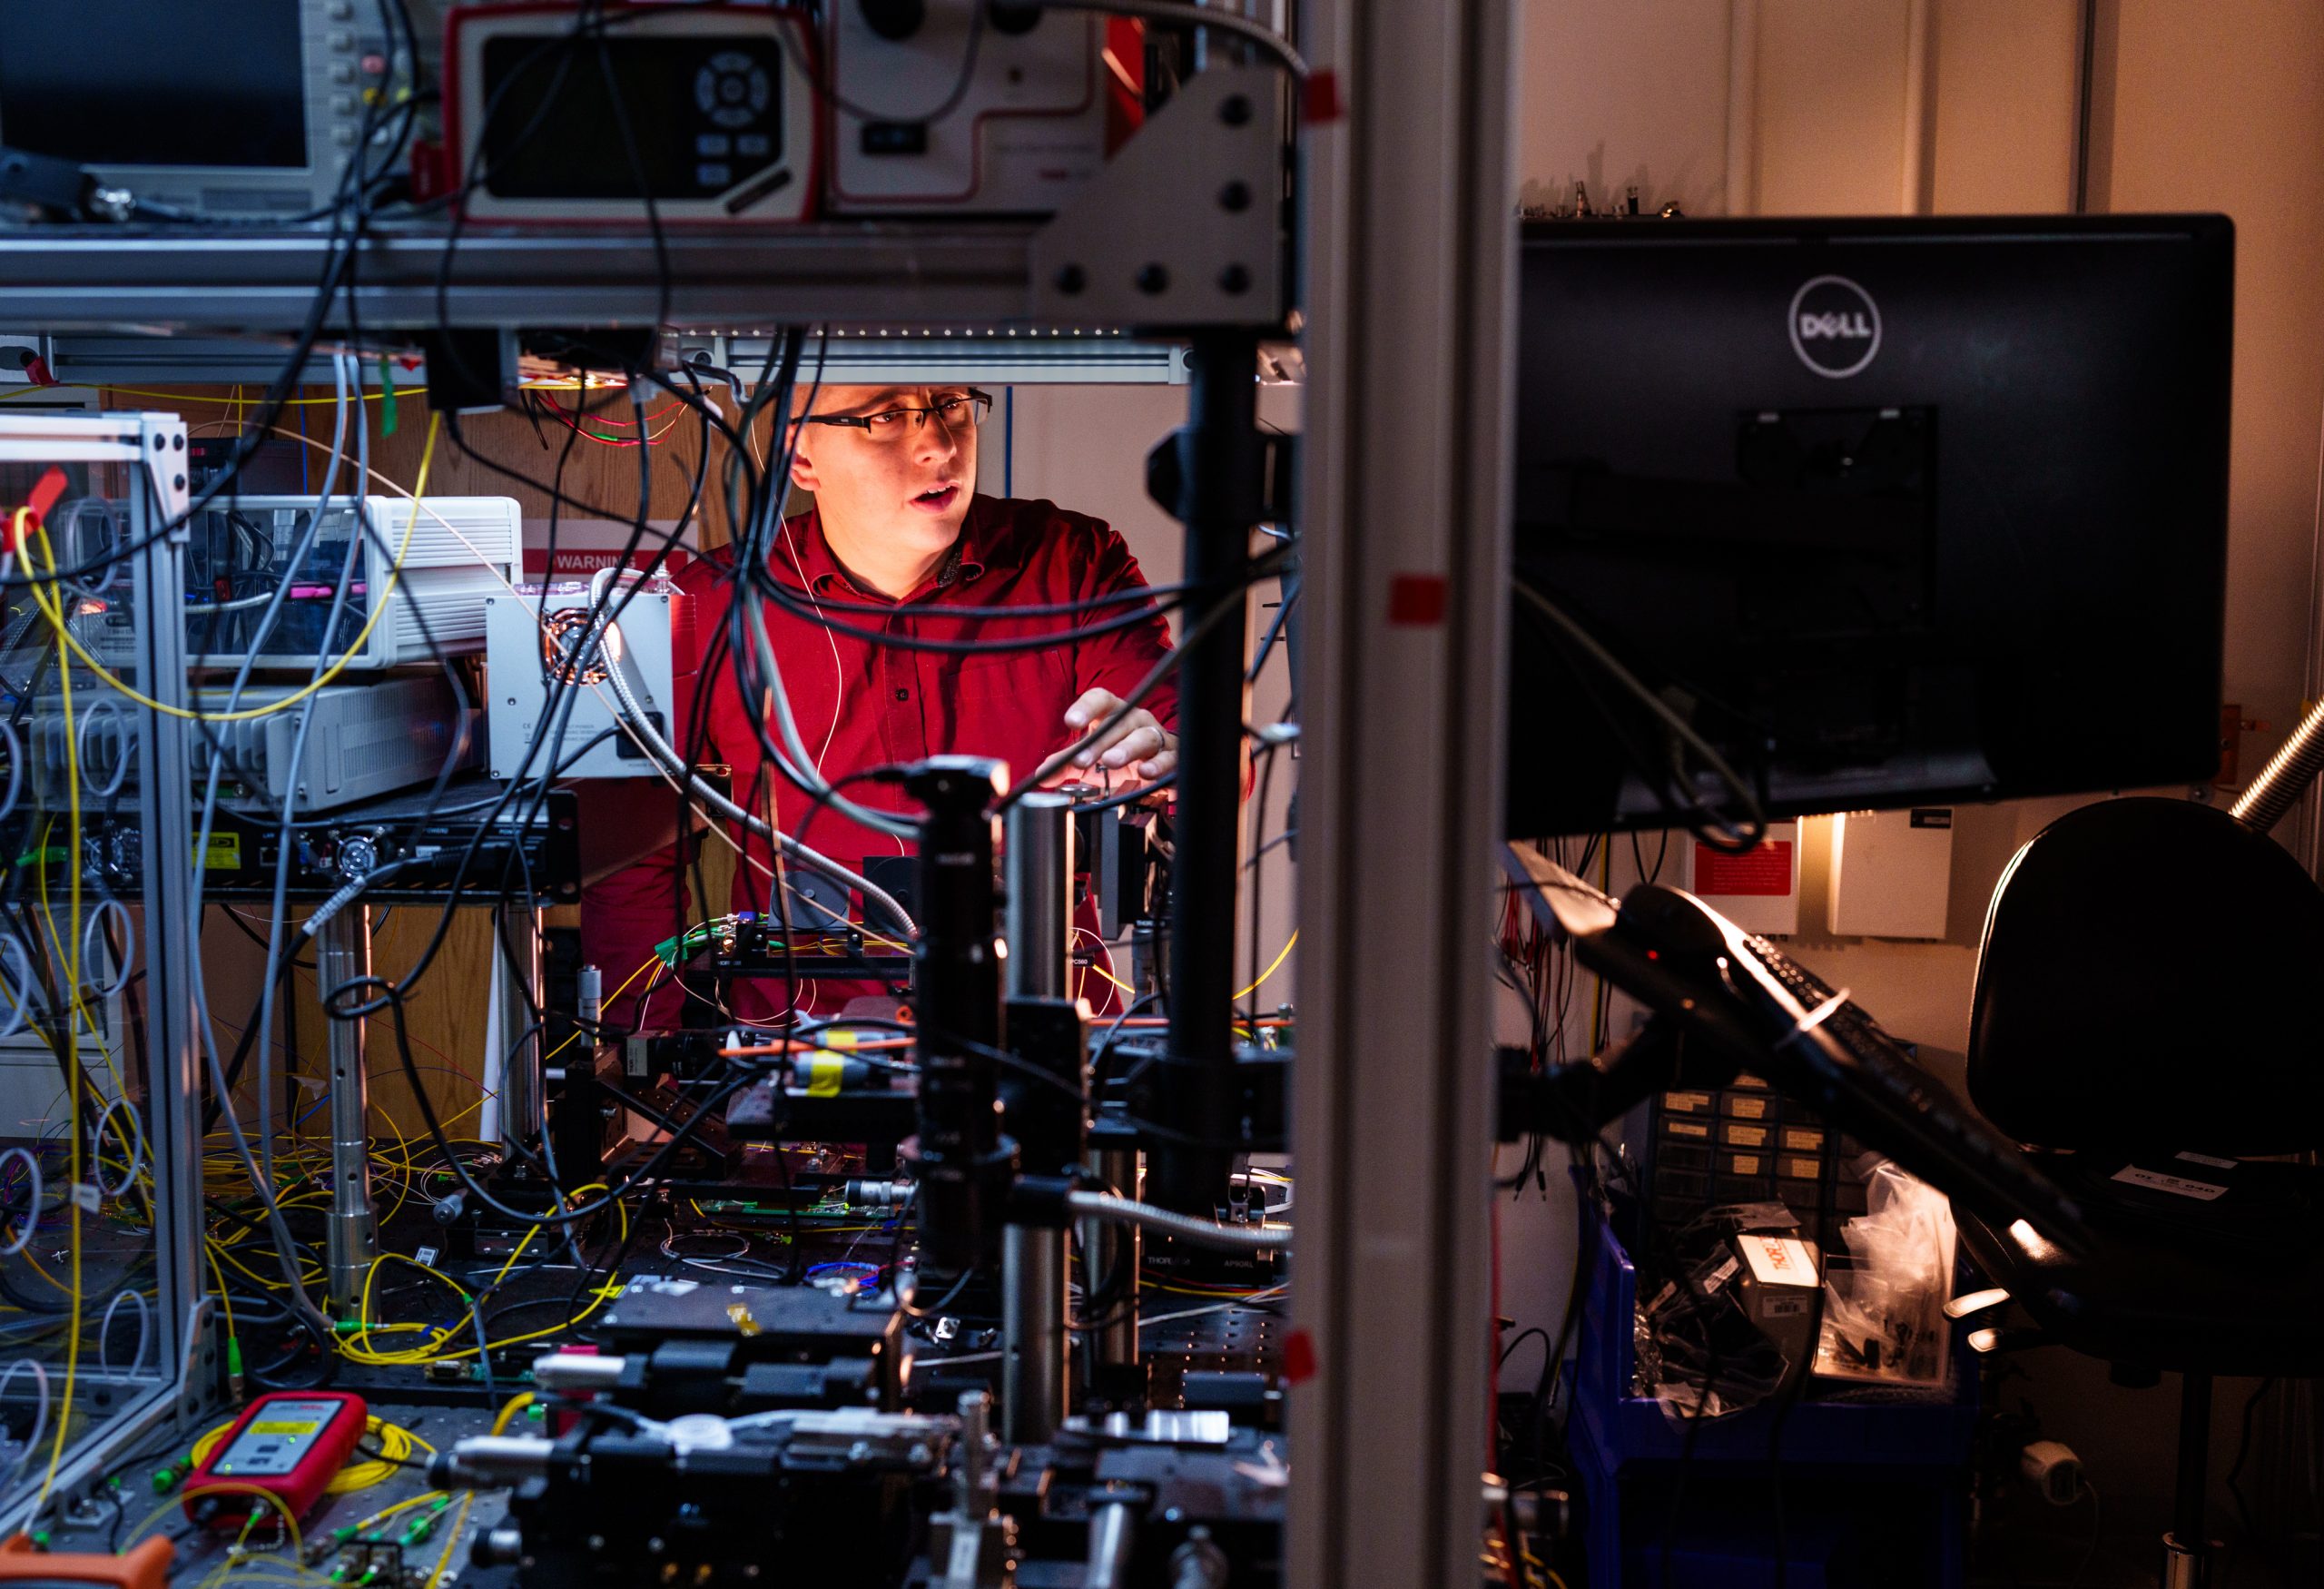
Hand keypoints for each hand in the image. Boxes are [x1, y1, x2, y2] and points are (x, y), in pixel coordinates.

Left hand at [1055, 688, 1176, 786]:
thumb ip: (1068, 763)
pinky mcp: (1171, 757)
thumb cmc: (1121, 755)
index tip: (1070, 722)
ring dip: (1127, 749)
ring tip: (1111, 761)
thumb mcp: (1092, 758)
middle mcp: (1135, 720)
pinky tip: (1146, 773)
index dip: (1086, 707)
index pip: (1100, 699)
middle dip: (1099, 741)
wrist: (1157, 768)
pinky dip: (1158, 765)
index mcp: (1113, 714)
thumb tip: (1043, 774)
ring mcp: (1156, 737)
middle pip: (1119, 722)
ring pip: (1144, 737)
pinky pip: (1168, 758)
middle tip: (1081, 759)